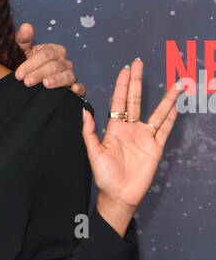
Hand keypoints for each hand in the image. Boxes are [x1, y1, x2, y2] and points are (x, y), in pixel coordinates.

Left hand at [14, 23, 85, 96]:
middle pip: (54, 66)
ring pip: (67, 76)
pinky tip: (74, 89)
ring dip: (57, 80)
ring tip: (46, 84)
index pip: (46, 54)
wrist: (32, 79)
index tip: (19, 74)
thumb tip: (26, 26)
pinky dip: (79, 88)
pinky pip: (81, 88)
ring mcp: (69, 74)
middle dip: (39, 74)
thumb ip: (23, 40)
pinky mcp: (73, 87)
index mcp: (54, 50)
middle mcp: (64, 61)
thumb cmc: (30, 64)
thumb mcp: (24, 51)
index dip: (32, 63)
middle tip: (27, 82)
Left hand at [82, 59, 179, 235]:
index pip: (120, 101)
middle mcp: (131, 129)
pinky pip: (164, 129)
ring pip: (157, 112)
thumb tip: (85, 112)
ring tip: (175, 84)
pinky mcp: (156, 147)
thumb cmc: (105, 177)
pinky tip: (176, 105)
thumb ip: (89, 133)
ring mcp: (145, 137)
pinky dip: (170, 118)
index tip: (126, 69)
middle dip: (137, 82)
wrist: (119, 196)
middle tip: (139, 63)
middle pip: (136, 100)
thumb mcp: (93, 154)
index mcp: (115, 128)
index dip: (123, 85)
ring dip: (166, 98)